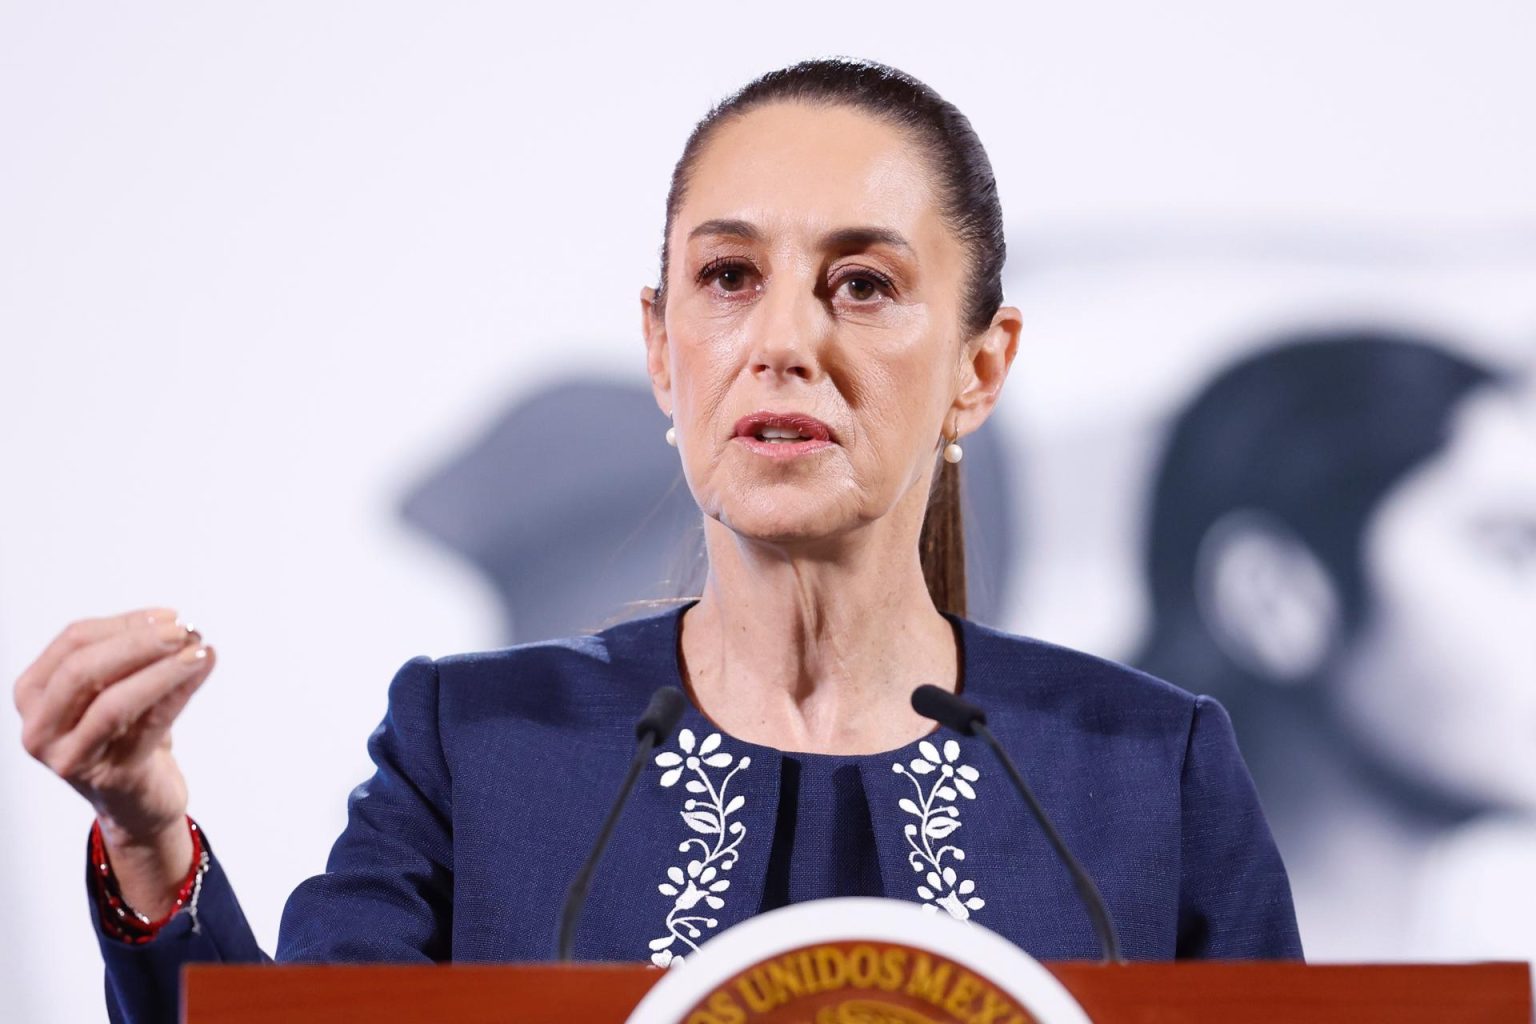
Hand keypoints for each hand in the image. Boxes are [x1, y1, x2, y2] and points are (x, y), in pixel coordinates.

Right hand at [14, 607, 215, 846]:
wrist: (139, 802)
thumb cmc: (125, 736)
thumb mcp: (118, 689)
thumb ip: (133, 657)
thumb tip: (177, 626)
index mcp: (33, 695)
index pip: (72, 642)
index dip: (123, 623)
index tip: (170, 615)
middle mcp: (39, 729)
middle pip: (83, 669)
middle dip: (138, 643)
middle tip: (184, 631)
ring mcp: (70, 758)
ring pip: (114, 702)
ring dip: (163, 669)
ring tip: (199, 651)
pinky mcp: (111, 777)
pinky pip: (149, 727)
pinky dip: (179, 692)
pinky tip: (202, 671)